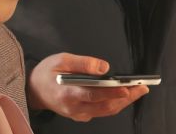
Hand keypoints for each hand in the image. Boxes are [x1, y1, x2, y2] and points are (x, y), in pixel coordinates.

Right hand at [27, 53, 148, 121]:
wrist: (33, 90)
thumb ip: (82, 63)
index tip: (127, 88)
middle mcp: (74, 108)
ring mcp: (78, 114)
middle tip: (143, 87)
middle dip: (126, 98)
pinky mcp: (81, 116)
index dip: (111, 93)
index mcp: (68, 93)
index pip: (94, 95)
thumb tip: (104, 67)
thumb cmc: (46, 72)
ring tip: (139, 90)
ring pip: (106, 111)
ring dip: (124, 102)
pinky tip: (123, 95)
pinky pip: (101, 112)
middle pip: (105, 106)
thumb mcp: (60, 60)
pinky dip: (114, 104)